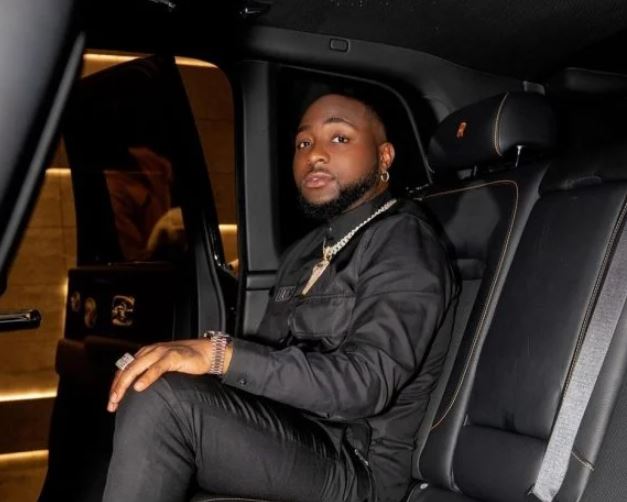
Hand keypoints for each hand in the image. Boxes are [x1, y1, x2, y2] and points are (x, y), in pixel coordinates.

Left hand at [107, 339, 232, 412]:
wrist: (208, 353)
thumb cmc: (187, 362)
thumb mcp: (164, 367)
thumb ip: (151, 374)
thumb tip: (138, 392)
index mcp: (146, 353)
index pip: (125, 369)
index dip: (116, 385)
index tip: (112, 402)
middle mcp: (151, 351)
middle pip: (127, 369)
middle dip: (116, 387)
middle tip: (111, 404)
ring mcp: (161, 353)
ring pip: (136, 368)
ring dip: (125, 384)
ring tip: (118, 398)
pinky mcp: (173, 356)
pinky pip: (156, 368)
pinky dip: (146, 377)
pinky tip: (139, 387)